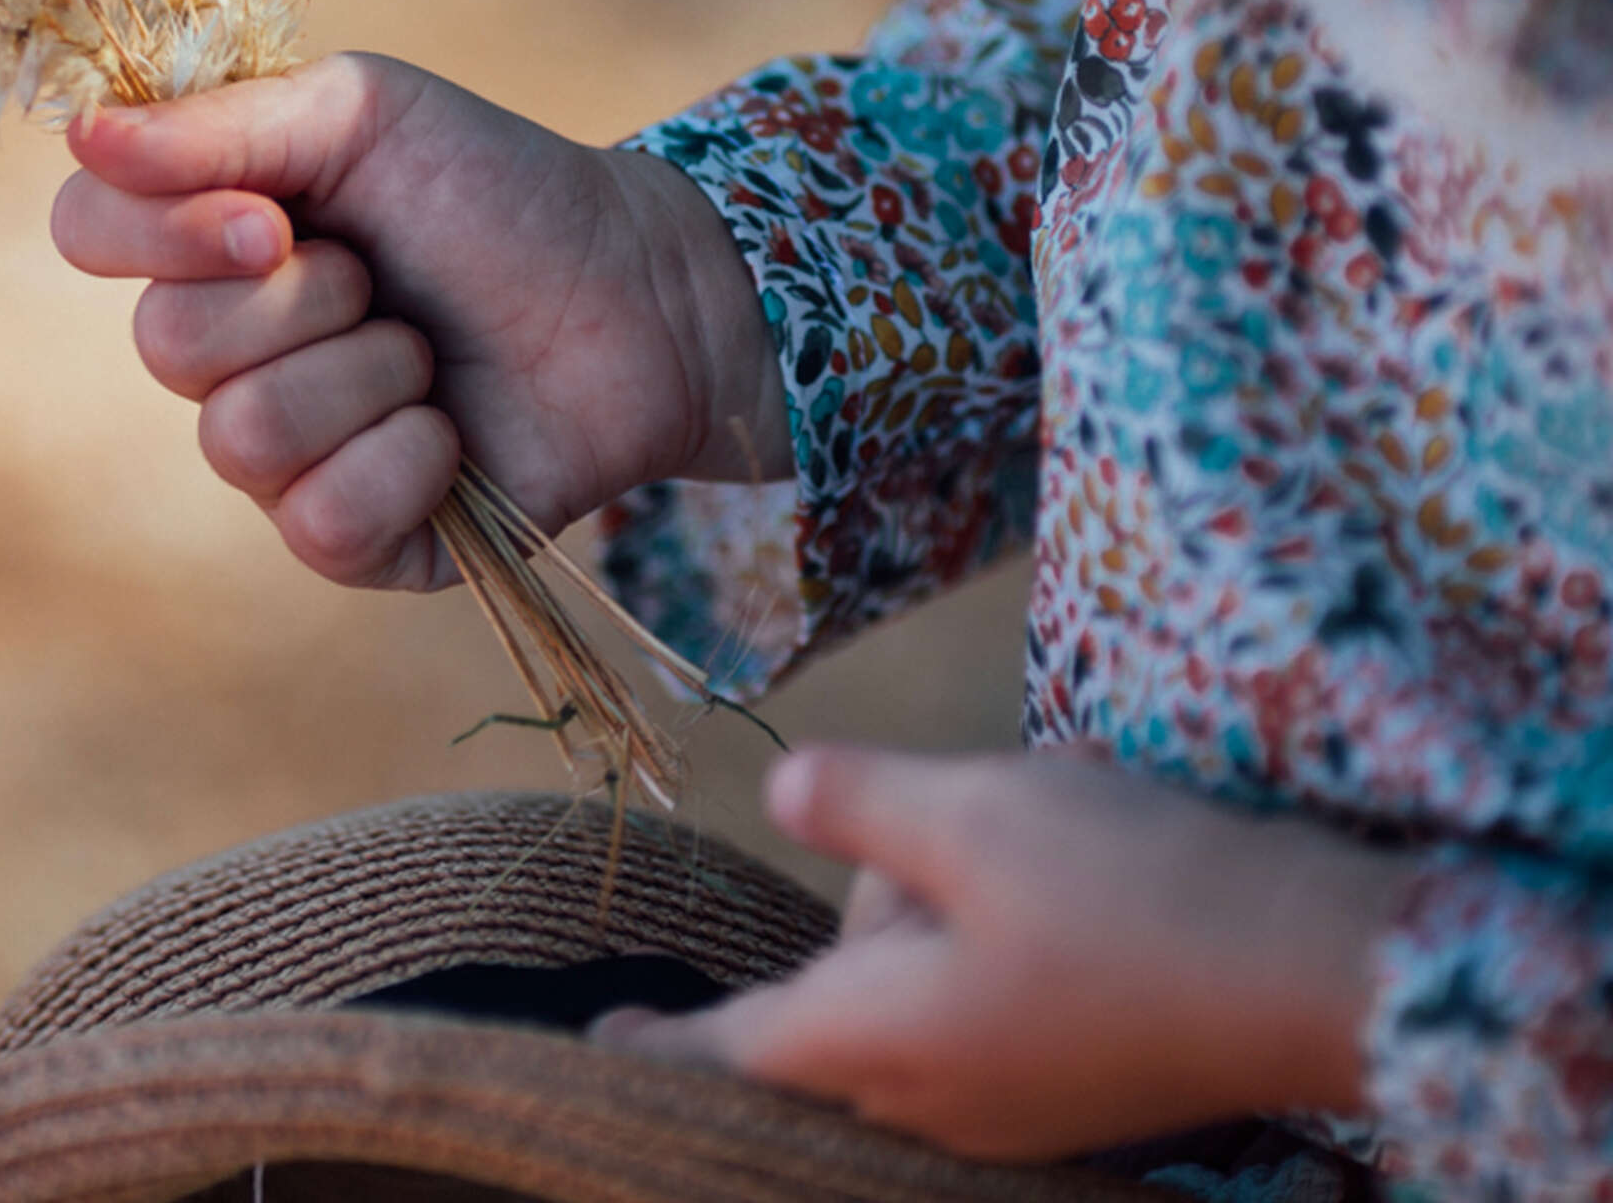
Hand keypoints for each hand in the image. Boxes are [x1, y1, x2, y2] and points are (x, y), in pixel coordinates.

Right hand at [50, 54, 788, 589]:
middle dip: (305, 299)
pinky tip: (456, 434)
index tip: (273, 219)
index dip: (163, 233)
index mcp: (216, 240)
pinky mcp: (358, 539)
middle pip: (166, 347)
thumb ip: (226, 123)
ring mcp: (289, 455)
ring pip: (242, 439)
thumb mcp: (367, 115)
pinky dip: (406, 462)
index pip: (90, 232)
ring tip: (433, 350)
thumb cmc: (501, 193)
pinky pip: (321, 521)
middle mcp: (231, 353)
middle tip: (387, 277)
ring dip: (368, 374)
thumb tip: (78, 133)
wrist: (640, 290)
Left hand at [596, 746, 1417, 1160]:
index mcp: (883, 1039)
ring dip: (939, 909)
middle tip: (953, 820)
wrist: (1309, 973)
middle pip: (831, 1007)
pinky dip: (987, 941)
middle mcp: (932, 1098)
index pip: (737, 1046)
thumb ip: (855, 807)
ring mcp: (1008, 1111)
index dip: (661, 1038)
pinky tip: (1063, 880)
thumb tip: (777, 797)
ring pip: (909, 1004)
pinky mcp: (1068, 1095)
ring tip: (1040, 835)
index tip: (598, 1034)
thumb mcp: (971, 813)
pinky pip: (976, 1020)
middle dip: (868, 906)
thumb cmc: (1125, 888)